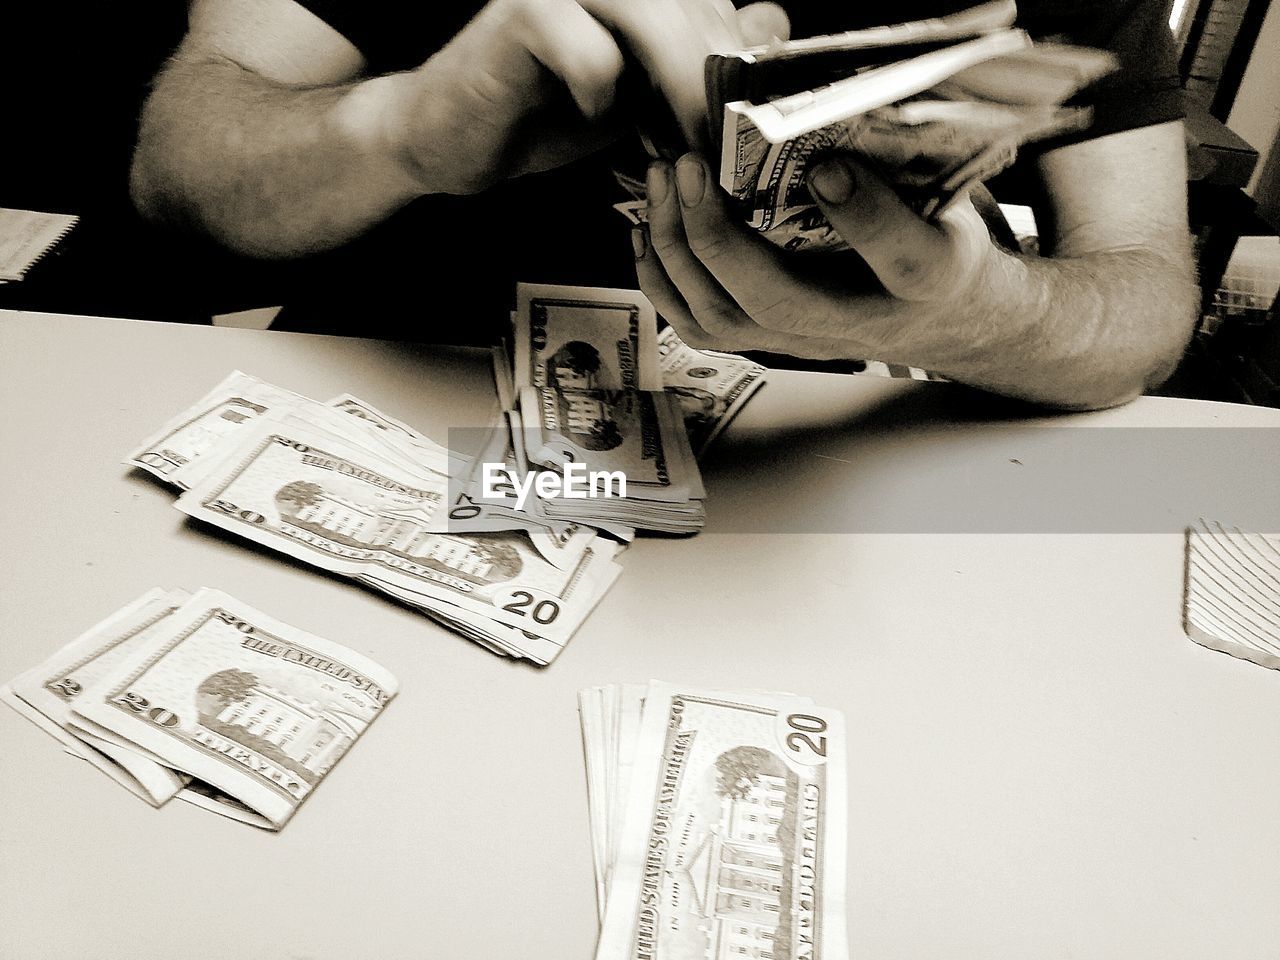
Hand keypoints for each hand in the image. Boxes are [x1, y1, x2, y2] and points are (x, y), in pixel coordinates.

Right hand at [382, 0, 788, 194]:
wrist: (455, 138)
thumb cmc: (545, 112)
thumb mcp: (642, 92)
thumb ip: (700, 57)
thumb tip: (772, 24)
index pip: (713, 1)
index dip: (738, 62)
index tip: (748, 124)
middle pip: (694, 8)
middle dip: (715, 85)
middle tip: (717, 144)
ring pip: (655, 22)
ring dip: (675, 90)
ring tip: (674, 140)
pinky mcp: (522, 14)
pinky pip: (593, 55)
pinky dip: (600, 96)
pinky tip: (589, 114)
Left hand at [635, 152, 1014, 365]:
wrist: (940, 315)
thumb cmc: (938, 237)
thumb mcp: (952, 194)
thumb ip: (905, 161)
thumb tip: (828, 106)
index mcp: (930, 277)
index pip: (907, 259)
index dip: (866, 216)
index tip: (828, 167)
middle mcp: (862, 321)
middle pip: (780, 302)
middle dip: (719, 237)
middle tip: (689, 164)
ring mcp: (808, 340)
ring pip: (728, 318)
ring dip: (680, 250)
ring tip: (663, 182)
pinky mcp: (770, 342)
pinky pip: (703, 326)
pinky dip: (663, 279)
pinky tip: (650, 229)